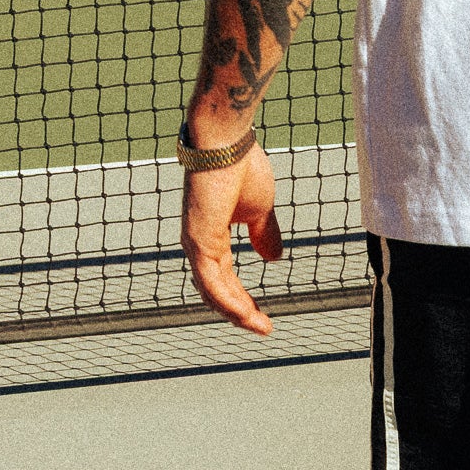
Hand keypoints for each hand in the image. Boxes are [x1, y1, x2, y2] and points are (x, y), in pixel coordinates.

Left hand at [181, 140, 282, 335]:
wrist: (227, 142)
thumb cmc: (241, 166)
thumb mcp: (260, 210)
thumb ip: (265, 235)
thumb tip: (273, 259)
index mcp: (210, 234)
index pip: (223, 277)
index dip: (242, 298)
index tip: (263, 315)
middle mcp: (199, 242)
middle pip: (216, 290)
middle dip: (240, 311)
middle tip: (263, 328)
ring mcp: (196, 241)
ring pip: (213, 291)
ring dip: (236, 312)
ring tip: (260, 327)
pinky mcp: (199, 238)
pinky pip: (212, 280)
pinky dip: (228, 300)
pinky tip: (245, 314)